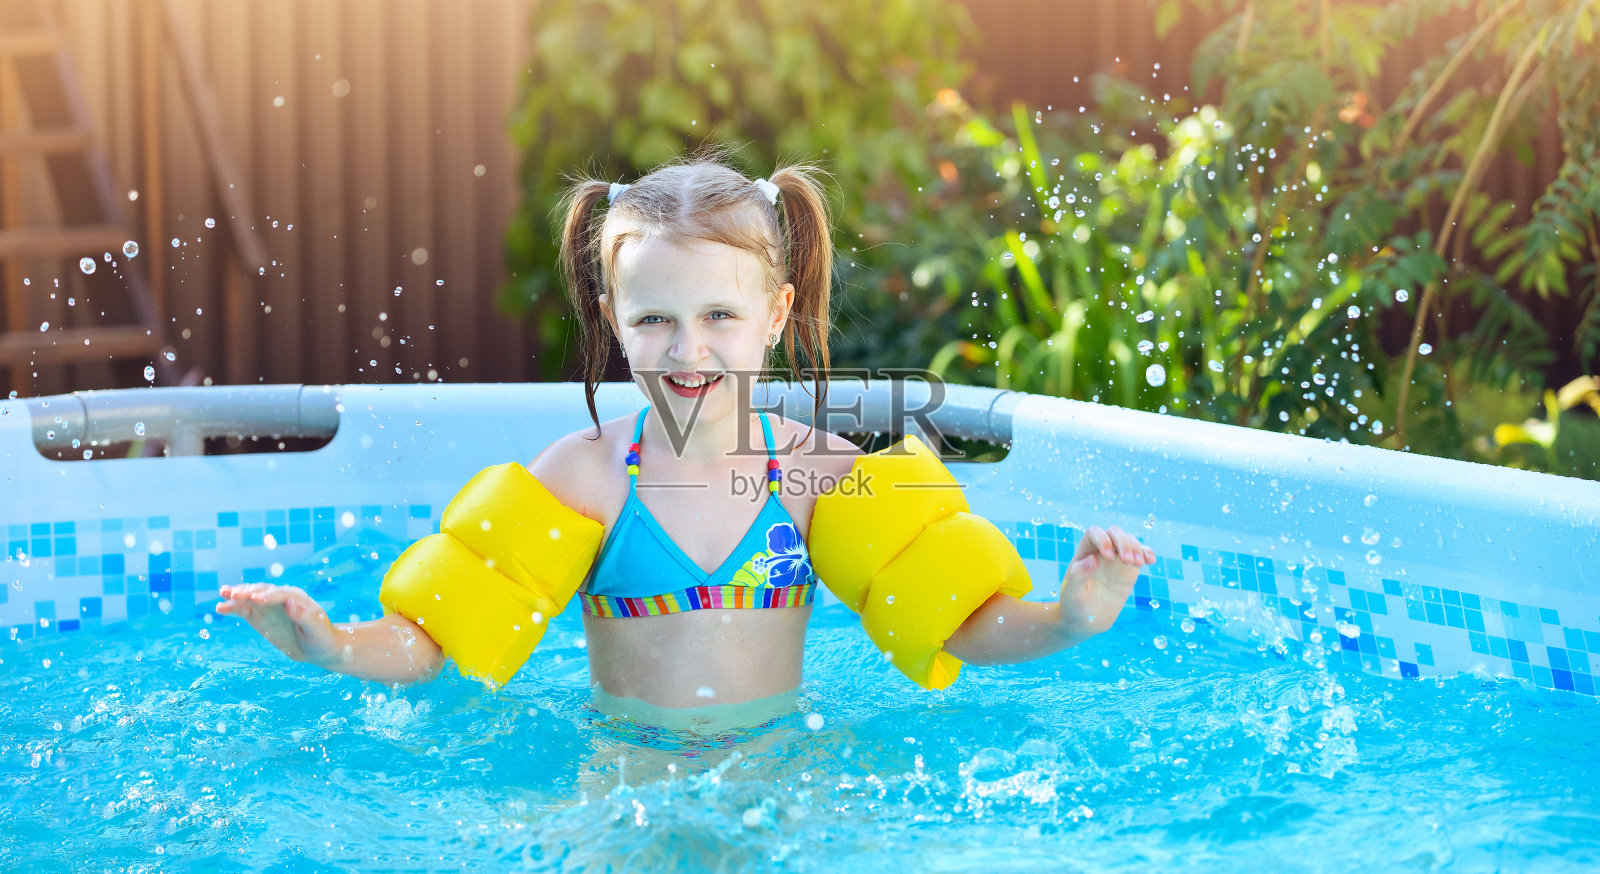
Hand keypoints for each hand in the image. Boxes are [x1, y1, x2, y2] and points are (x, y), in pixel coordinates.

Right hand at [216, 583, 341, 666]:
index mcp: (298, 598)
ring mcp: (268, 606)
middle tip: (233, 593)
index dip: (268, 596)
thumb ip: (304, 617)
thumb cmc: (322, 637)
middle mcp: (281, 598)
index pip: (280, 594)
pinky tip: (221, 607)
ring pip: (250, 598)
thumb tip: (290, 604)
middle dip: (248, 592)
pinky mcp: (259, 616)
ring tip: (222, 594)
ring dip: (236, 596)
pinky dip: (233, 608)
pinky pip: (244, 610)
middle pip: (263, 591)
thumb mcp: (317, 629)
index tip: (255, 599)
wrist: (317, 647)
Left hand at [1058, 524, 1152, 639]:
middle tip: (1128, 561)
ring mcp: (1116, 559)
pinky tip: (1150, 560)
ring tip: (1138, 563)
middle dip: (1123, 542)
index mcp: (1084, 553)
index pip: (1094, 533)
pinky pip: (1140, 554)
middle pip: (1114, 533)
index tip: (1109, 557)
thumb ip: (1079, 576)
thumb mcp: (1072, 594)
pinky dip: (1147, 553)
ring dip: (1136, 547)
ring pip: (1129, 540)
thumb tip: (1093, 558)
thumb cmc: (1074, 606)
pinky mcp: (1129, 569)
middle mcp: (1100, 551)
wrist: (1087, 620)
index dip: (1103, 539)